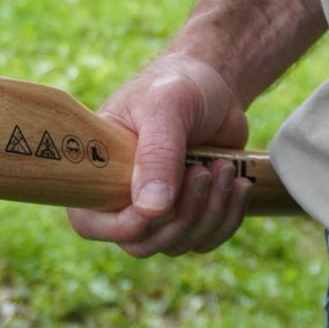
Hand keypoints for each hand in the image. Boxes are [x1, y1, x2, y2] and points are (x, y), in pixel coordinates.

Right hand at [67, 54, 252, 256]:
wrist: (216, 84)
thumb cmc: (180, 84)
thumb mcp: (167, 106)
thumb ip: (158, 153)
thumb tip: (152, 210)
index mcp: (99, 169)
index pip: (89, 222)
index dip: (121, 227)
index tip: (157, 205)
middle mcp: (123, 196)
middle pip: (143, 243)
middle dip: (181, 217)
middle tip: (203, 172)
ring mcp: (159, 208)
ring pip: (180, 243)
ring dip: (211, 213)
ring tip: (224, 169)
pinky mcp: (192, 211)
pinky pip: (208, 237)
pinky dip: (228, 217)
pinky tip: (239, 184)